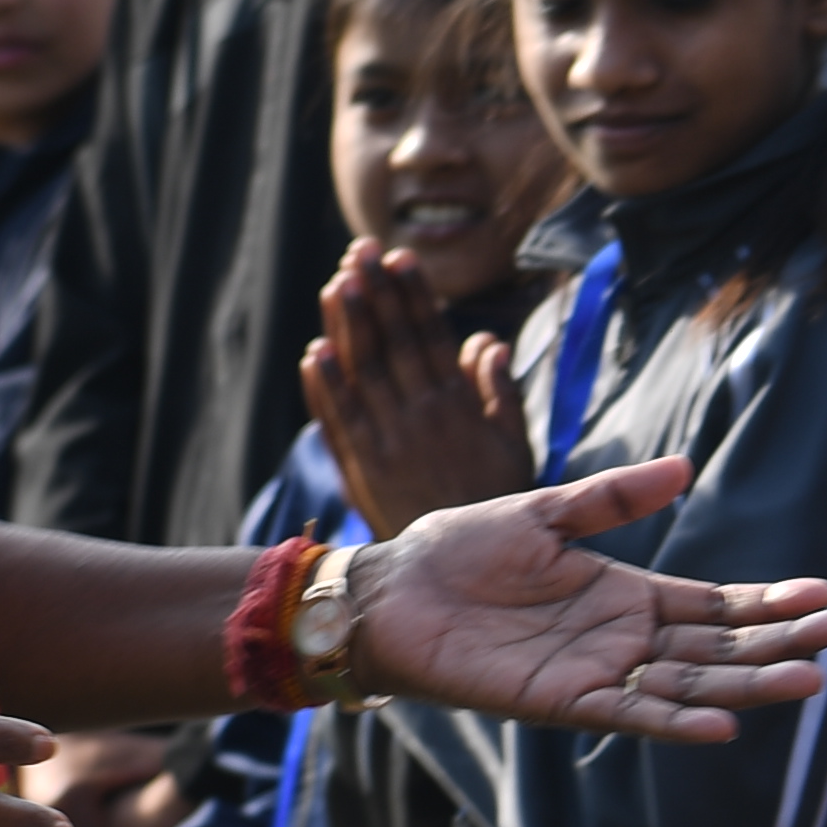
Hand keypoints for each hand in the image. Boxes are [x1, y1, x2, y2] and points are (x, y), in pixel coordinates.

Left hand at [303, 243, 534, 535]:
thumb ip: (500, 391)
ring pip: (363, 375)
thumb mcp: (514, 445)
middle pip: (393, 346)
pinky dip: (324, 389)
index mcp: (460, 408)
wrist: (463, 576)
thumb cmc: (495, 500)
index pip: (431, 339)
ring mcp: (386, 444)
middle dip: (377, 295)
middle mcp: (421, 420)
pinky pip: (338, 423)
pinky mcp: (360, 470)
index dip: (414, 297)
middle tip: (361, 250)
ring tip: (338, 283)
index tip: (401, 257)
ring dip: (348, 328)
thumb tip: (485, 340)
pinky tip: (312, 354)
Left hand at [350, 458, 826, 739]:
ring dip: (750, 686)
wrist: (391, 592)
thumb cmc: (459, 551)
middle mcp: (624, 639)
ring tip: (811, 681)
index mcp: (626, 594)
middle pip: (721, 648)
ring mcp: (599, 673)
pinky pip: (630, 714)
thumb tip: (685, 469)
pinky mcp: (562, 702)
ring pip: (692, 685)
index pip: (717, 605)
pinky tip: (724, 725)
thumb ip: (612, 500)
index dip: (770, 602)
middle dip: (783, 643)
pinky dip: (676, 720)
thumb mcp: (545, 511)